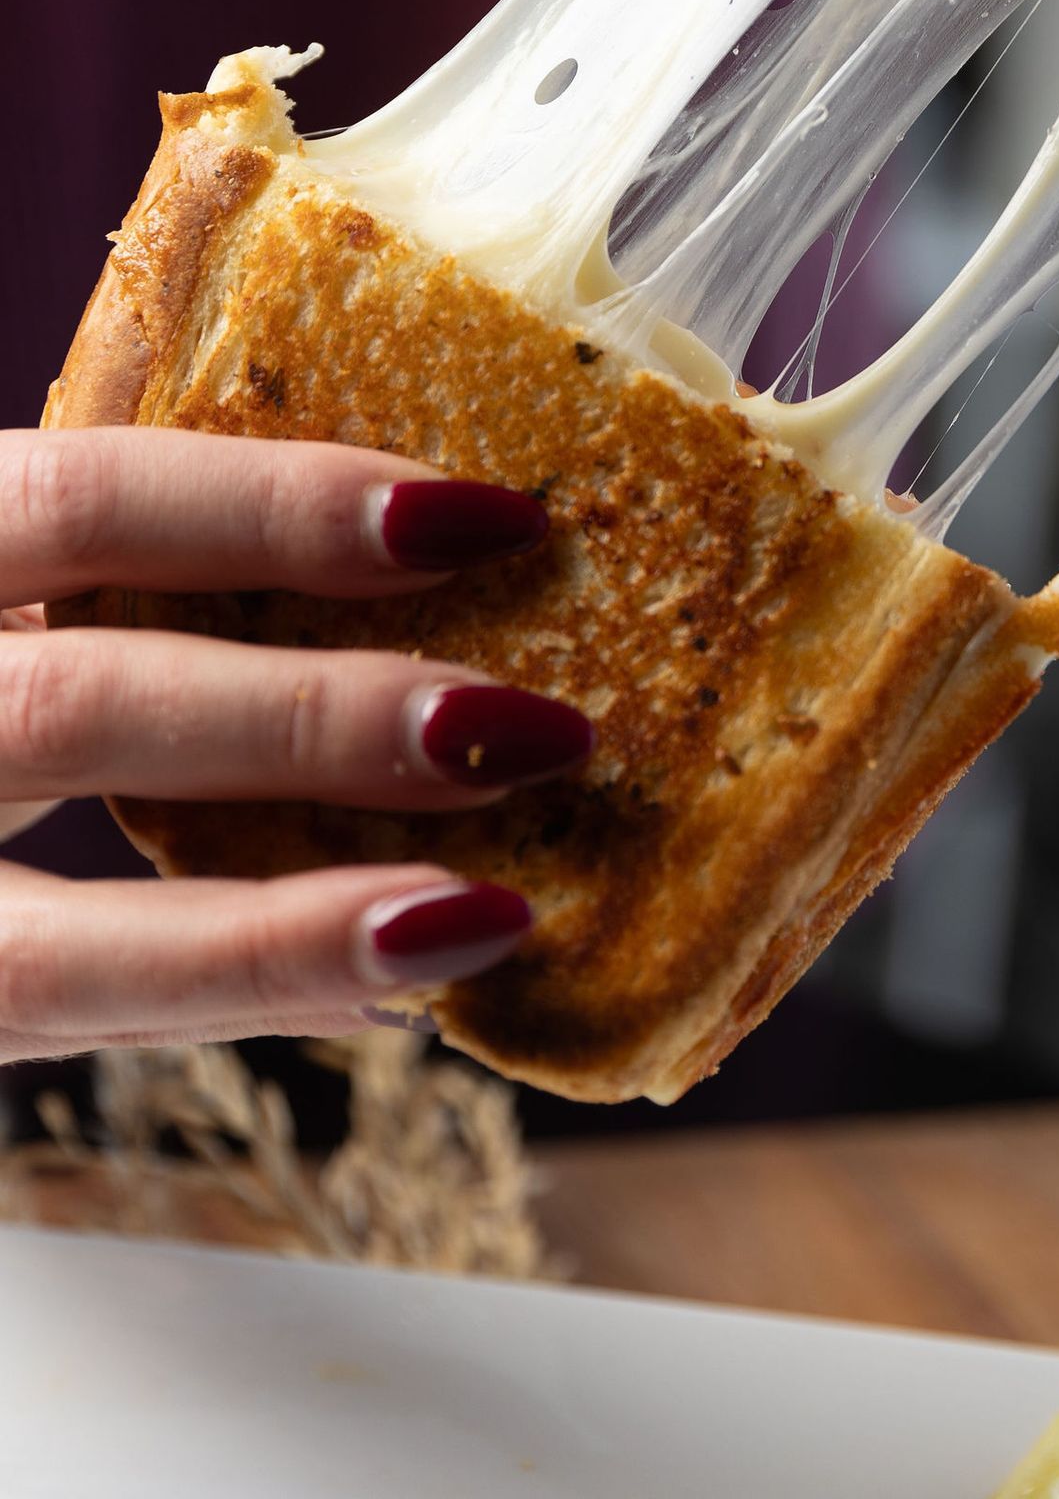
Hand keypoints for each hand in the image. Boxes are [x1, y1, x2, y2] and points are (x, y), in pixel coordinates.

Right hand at [0, 429, 588, 1061]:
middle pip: (84, 710)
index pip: (83, 499)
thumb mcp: (12, 585)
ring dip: (290, 932)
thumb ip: (127, 572)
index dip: (279, 505)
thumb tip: (437, 540)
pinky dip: (233, 1007)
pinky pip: (54, 1029)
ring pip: (56, 943)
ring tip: (481, 918)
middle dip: (319, 725)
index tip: (483, 515)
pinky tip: (383, 993)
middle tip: (536, 728)